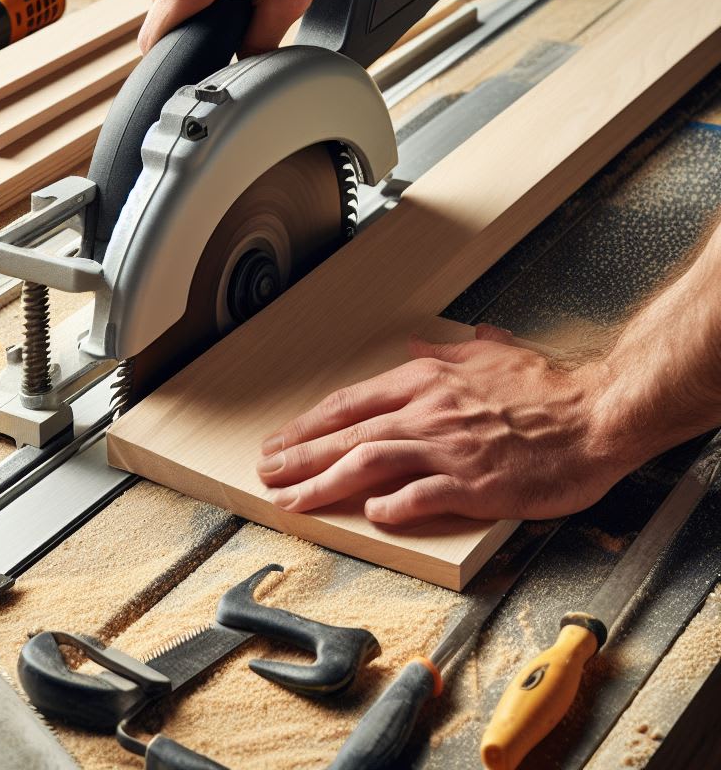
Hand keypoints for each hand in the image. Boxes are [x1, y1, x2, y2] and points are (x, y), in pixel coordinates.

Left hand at [257, 325, 626, 526]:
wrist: (596, 414)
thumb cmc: (546, 388)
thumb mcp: (489, 356)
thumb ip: (446, 354)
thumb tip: (416, 346)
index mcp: (427, 383)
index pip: (350, 404)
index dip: (309, 425)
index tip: (281, 440)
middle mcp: (428, 412)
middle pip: (348, 434)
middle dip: (299, 455)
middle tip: (265, 472)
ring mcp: (449, 448)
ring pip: (370, 462)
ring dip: (324, 482)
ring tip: (291, 499)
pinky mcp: (476, 483)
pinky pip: (422, 495)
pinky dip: (392, 505)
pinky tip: (369, 514)